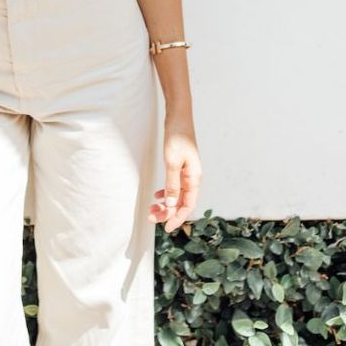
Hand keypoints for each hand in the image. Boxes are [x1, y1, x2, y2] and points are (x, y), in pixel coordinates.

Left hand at [148, 117, 201, 232]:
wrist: (179, 117)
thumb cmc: (177, 136)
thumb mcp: (172, 161)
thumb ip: (172, 184)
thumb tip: (170, 204)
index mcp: (194, 178)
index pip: (188, 205)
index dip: (177, 218)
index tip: (166, 229)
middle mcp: (193, 178)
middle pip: (181, 202)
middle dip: (167, 212)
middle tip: (151, 217)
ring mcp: (187, 172)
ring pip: (177, 195)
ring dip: (166, 203)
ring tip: (151, 208)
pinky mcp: (181, 167)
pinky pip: (175, 186)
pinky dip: (166, 193)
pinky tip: (157, 195)